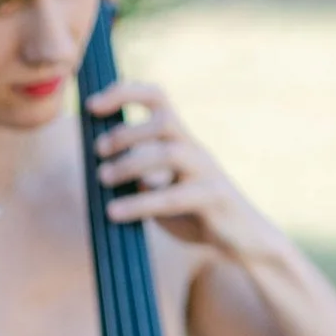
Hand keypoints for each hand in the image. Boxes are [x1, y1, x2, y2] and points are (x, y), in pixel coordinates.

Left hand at [84, 76, 279, 264]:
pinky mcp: (213, 200)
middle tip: (98, 150)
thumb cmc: (197, 217)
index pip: (157, 99)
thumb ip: (139, 180)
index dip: (125, 93)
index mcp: (181, 142)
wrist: (243, 242)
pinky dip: (140, 204)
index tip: (91, 106)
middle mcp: (195, 150)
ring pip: (170, 155)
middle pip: (164, 120)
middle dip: (127, 131)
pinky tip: (114, 212)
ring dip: (130, 164)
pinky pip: (174, 197)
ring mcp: (207, 173)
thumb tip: (105, 172)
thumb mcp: (162, 194)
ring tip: (102, 178)